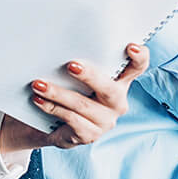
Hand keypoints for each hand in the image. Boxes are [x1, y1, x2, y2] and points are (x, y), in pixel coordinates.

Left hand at [0, 44, 149, 152]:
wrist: (48, 123)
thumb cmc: (66, 89)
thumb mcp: (74, 75)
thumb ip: (77, 62)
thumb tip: (60, 43)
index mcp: (119, 82)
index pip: (137, 68)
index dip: (139, 58)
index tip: (131, 47)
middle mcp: (117, 102)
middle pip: (109, 88)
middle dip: (90, 76)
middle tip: (71, 65)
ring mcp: (105, 121)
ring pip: (83, 105)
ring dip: (58, 94)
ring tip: (38, 84)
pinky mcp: (89, 135)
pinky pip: (71, 120)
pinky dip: (52, 108)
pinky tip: (38, 100)